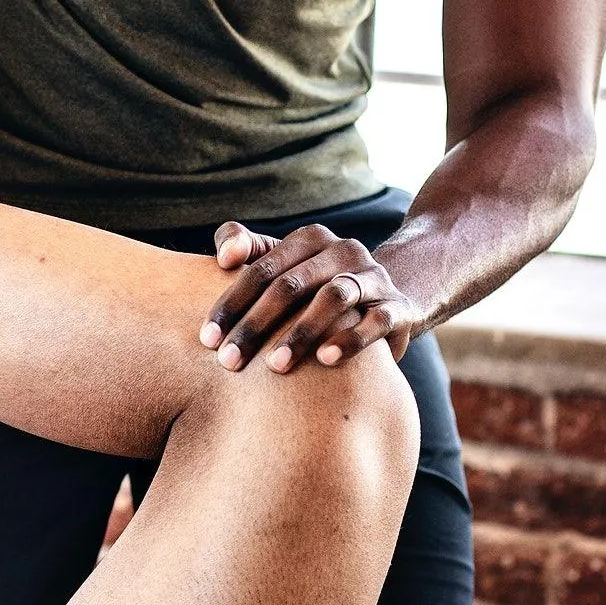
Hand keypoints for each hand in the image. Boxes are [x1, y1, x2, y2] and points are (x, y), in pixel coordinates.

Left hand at [199, 222, 420, 372]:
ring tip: (274, 365)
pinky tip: (324, 360)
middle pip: (292, 284)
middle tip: (229, 361)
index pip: (261, 268)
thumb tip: (224, 256)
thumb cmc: (318, 287)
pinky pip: (376, 320)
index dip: (231, 302)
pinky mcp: (397, 307)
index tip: (207, 339)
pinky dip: (349, 339)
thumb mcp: (285, 264)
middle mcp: (343, 251)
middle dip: (256, 324)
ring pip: (333, 298)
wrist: (387, 300)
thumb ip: (247, 249)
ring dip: (300, 332)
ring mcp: (373, 277)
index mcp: (310, 239)